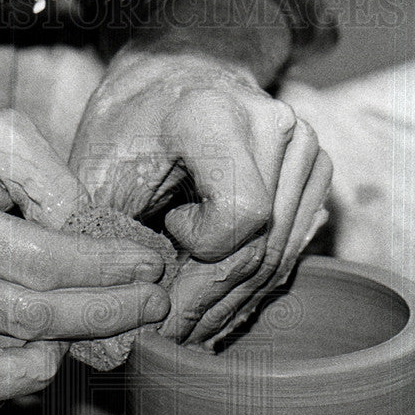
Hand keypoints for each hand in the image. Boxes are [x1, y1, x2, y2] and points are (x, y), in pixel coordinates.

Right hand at [0, 109, 168, 414]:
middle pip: (25, 321)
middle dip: (106, 315)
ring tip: (80, 331)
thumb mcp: (0, 136)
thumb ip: (54, 183)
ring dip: (49, 362)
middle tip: (152, 304)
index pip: (37, 262)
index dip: (105, 269)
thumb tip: (99, 242)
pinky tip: (28, 358)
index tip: (149, 266)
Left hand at [69, 50, 330, 341]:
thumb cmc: (129, 123)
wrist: (176, 73)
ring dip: (229, 305)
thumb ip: (106, 232)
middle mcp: (276, 126)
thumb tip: (113, 318)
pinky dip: (251, 287)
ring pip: (277, 257)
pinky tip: (217, 313)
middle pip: (259, 244)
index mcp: (218, 114)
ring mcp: (306, 149)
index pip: (240, 214)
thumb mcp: (98, 168)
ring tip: (189, 336)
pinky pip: (289, 249)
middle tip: (166, 341)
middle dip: (207, 303)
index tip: (161, 243)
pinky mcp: (316, 173)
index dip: (200, 250)